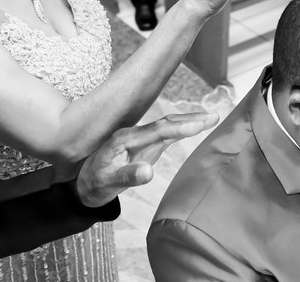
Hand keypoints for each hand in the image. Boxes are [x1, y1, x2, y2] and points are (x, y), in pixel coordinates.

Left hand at [75, 112, 218, 207]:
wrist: (84, 183)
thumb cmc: (95, 183)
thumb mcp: (107, 183)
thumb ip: (127, 176)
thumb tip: (149, 172)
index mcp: (124, 139)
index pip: (156, 131)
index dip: (178, 128)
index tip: (199, 125)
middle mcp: (134, 134)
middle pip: (166, 123)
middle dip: (191, 120)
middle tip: (214, 116)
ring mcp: (141, 138)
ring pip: (168, 126)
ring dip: (190, 121)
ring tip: (212, 118)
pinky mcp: (146, 144)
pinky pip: (167, 134)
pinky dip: (183, 129)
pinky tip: (196, 126)